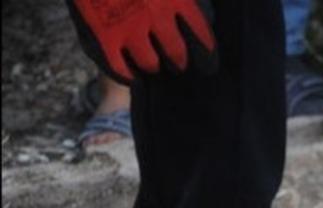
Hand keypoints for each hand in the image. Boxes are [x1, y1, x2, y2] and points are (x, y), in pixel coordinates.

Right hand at [67, 0, 216, 83]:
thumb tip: (188, 6)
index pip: (200, 32)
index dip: (207, 51)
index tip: (209, 61)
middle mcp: (157, 16)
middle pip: (177, 54)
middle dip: (179, 63)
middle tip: (178, 65)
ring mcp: (130, 28)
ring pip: (150, 64)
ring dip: (153, 67)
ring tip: (154, 67)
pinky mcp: (103, 36)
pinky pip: (120, 68)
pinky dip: (127, 75)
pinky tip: (132, 76)